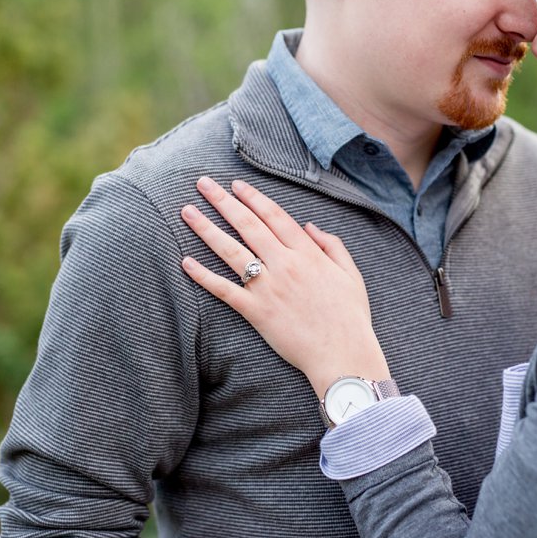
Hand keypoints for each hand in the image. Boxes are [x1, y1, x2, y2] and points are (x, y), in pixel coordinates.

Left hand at [180, 177, 389, 396]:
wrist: (343, 354)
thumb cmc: (350, 316)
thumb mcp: (351, 274)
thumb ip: (332, 246)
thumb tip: (310, 226)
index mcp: (308, 253)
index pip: (275, 216)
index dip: (253, 198)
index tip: (236, 184)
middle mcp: (285, 265)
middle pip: (248, 225)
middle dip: (224, 201)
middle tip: (203, 183)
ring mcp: (268, 288)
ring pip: (231, 251)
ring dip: (207, 228)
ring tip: (187, 211)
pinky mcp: (256, 312)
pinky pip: (224, 290)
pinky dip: (203, 276)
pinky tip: (186, 262)